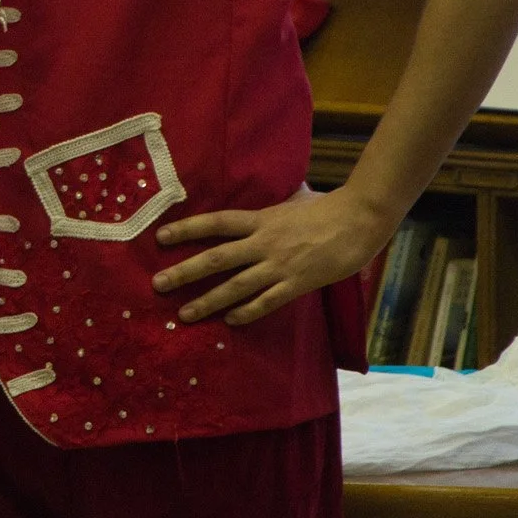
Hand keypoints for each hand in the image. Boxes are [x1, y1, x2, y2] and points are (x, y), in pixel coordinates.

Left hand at [152, 185, 389, 325]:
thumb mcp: (290, 200)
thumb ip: (269, 206)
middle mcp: (263, 242)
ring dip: (208, 301)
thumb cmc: (325, 208)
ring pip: (235, 286)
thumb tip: (260, 196)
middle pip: (216, 258)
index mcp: (260, 219)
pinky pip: (266, 301)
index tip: (160, 238)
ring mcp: (279, 265)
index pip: (215, 223)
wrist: (358, 220)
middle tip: (158, 284)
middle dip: (184, 272)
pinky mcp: (297, 283)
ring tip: (185, 314)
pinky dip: (247, 312)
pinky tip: (230, 321)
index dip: (187, 229)